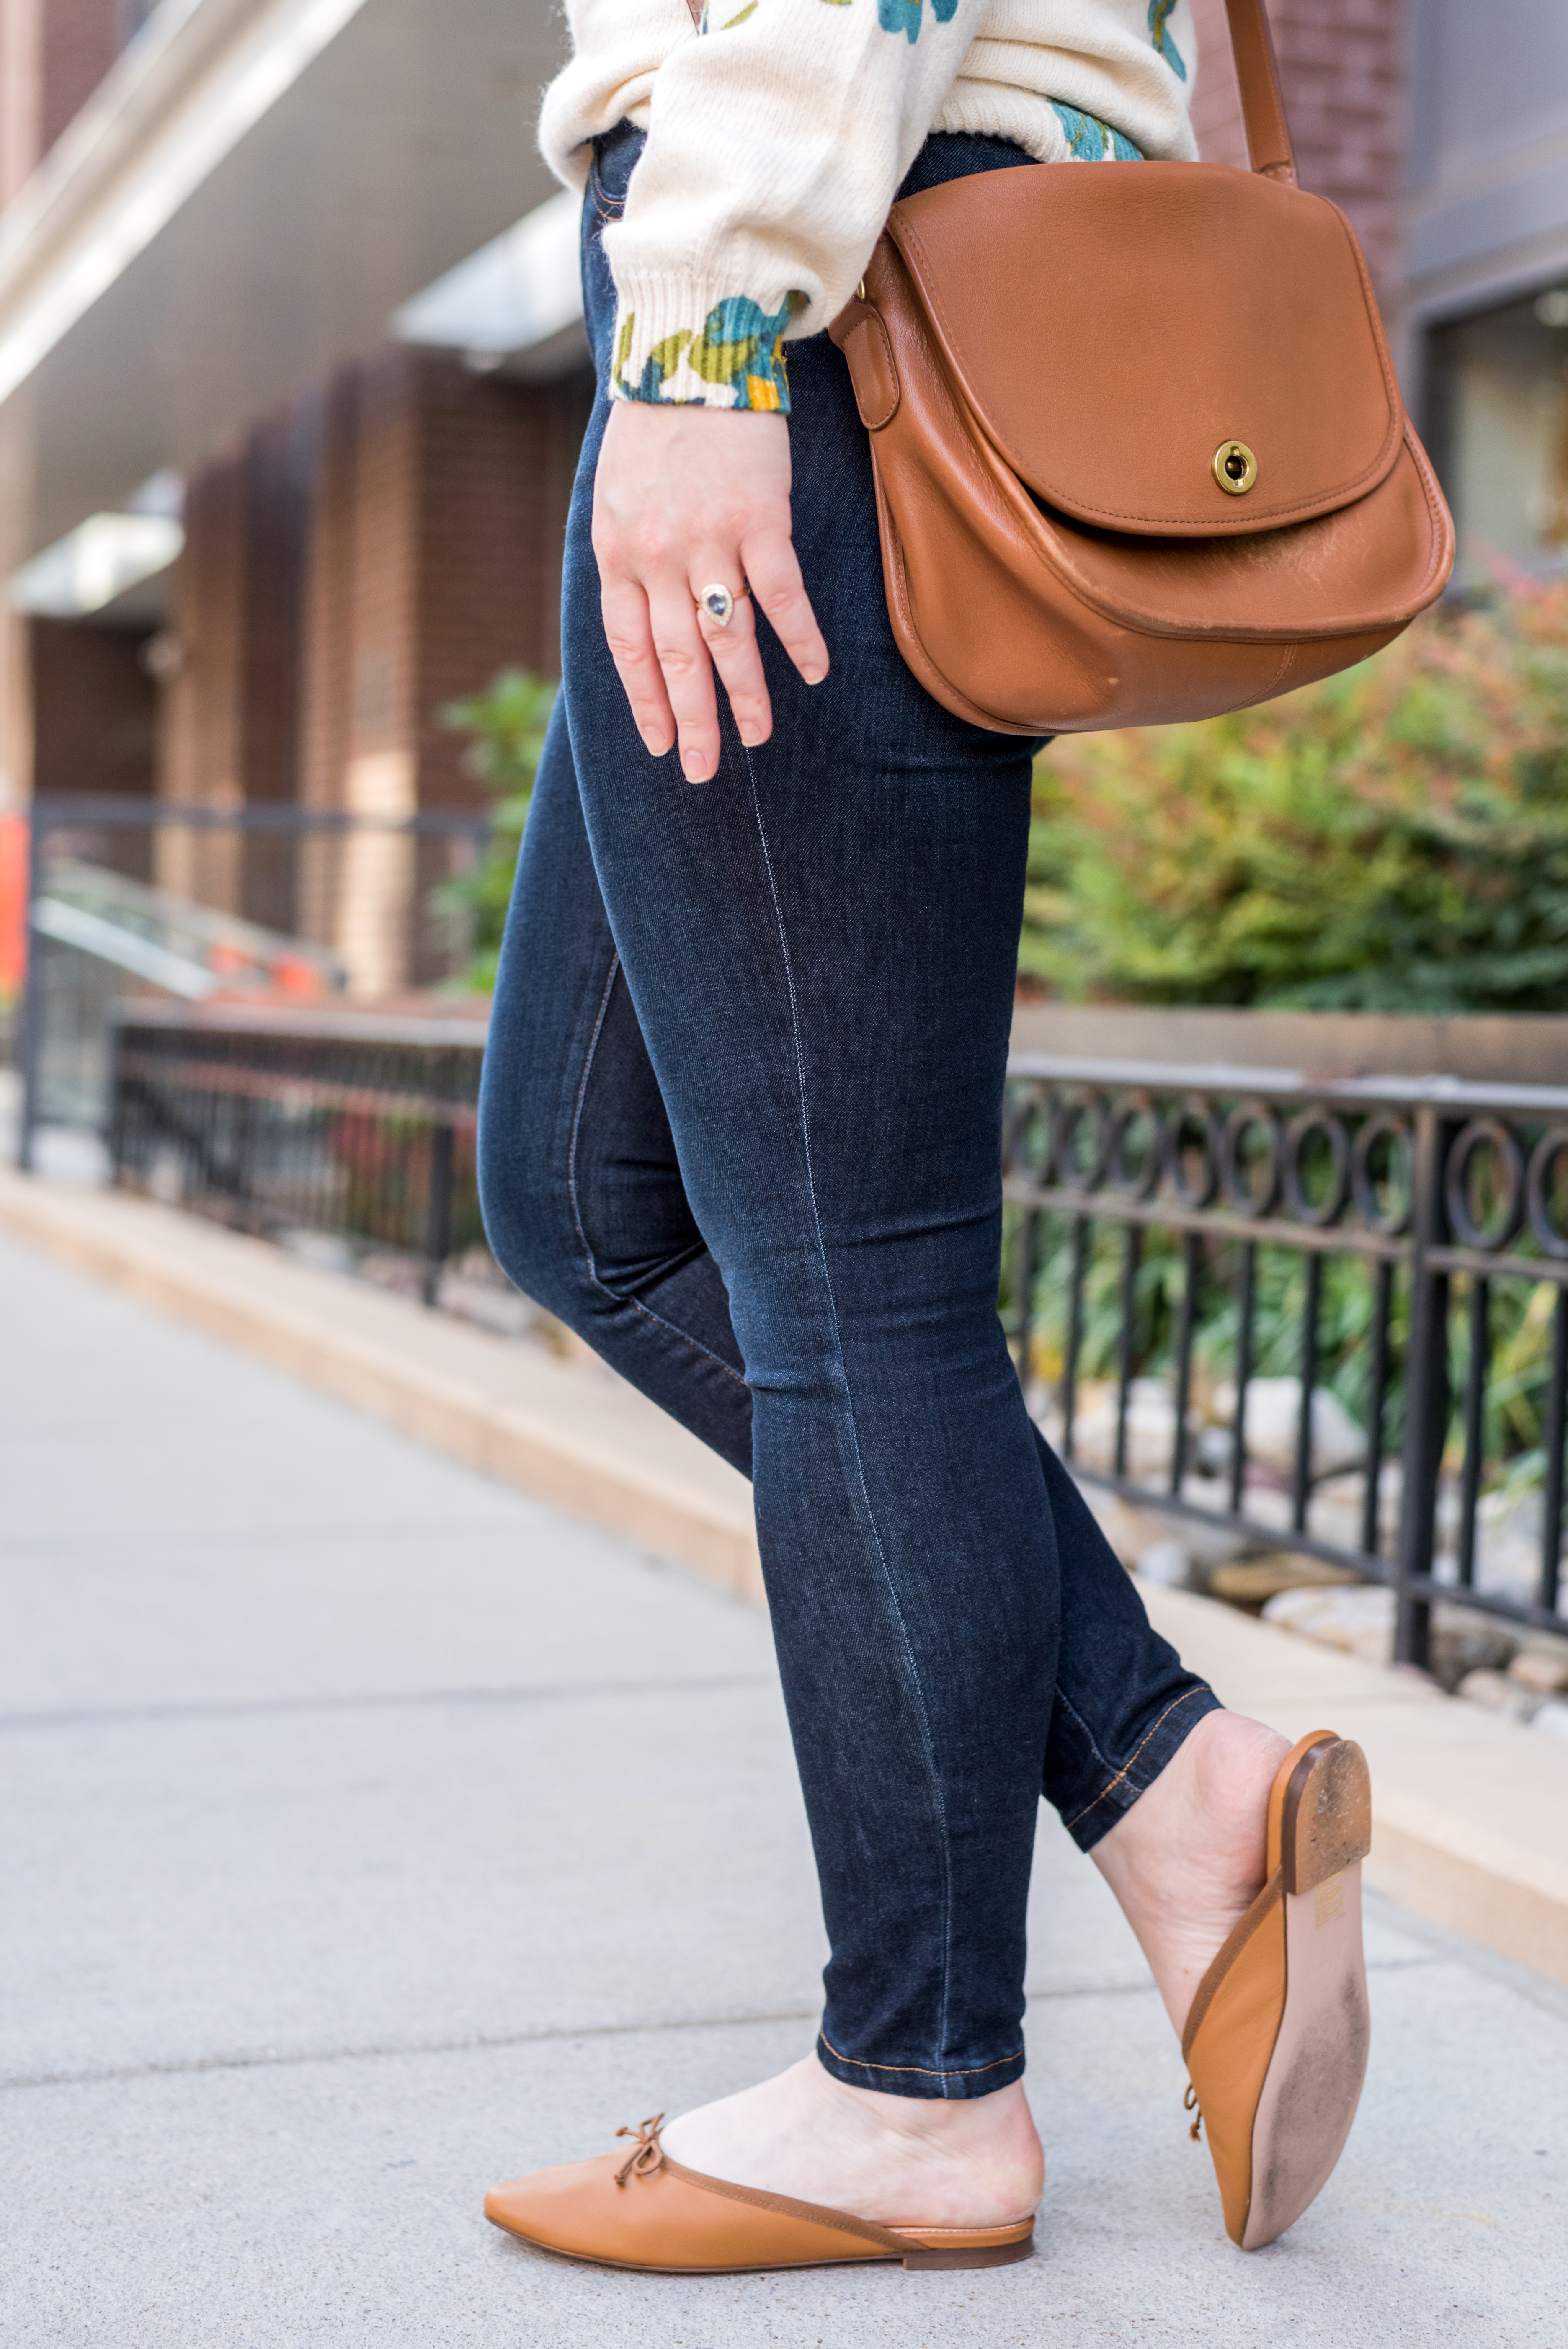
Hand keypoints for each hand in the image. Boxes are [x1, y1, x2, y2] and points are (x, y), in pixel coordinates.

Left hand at [591, 401, 829, 782]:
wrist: (688, 350)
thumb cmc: (655, 425)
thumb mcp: (616, 495)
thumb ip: (629, 556)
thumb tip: (644, 613)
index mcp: (618, 554)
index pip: (630, 649)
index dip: (647, 702)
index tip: (662, 744)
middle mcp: (659, 557)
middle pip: (678, 658)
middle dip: (693, 720)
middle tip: (703, 770)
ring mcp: (709, 540)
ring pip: (728, 638)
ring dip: (745, 695)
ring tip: (758, 737)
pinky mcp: (757, 518)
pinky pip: (781, 594)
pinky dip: (799, 637)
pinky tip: (814, 673)